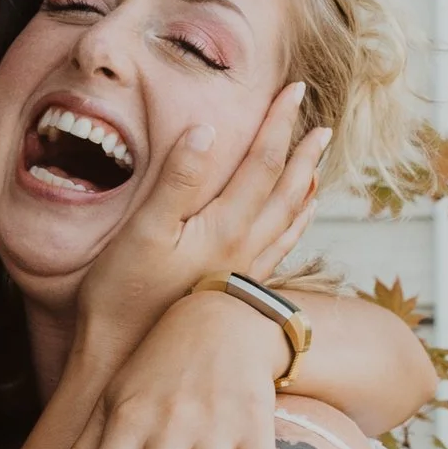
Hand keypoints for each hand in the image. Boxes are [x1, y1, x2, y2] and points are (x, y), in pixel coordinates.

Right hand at [70, 82, 323, 371]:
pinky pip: (281, 249)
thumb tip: (208, 130)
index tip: (295, 89)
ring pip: (289, 222)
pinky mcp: (236, 292)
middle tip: (322, 126)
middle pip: (287, 190)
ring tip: (319, 167)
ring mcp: (243, 273)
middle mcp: (245, 248)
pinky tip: (297, 222)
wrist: (125, 359)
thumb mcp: (144, 229)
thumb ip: (178, 179)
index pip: (263, 161)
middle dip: (304, 154)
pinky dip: (296, 225)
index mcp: (226, 226)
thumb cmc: (124, 294)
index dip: (279, 122)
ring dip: (306, 188)